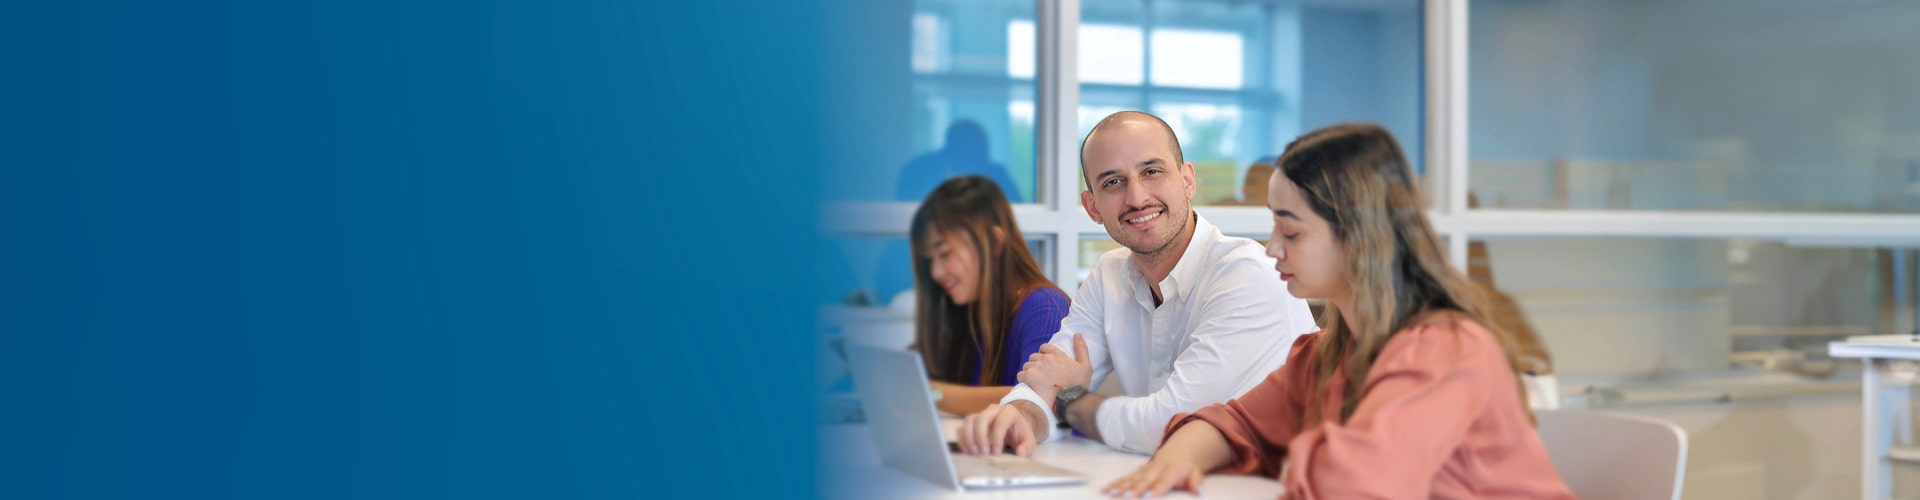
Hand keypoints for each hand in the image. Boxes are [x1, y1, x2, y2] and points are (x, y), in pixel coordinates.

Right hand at [956, 402, 1042, 456]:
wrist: (1014, 427)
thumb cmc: (1020, 434)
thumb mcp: (1029, 440)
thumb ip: (1027, 447)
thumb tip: (1020, 453)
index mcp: (1009, 412)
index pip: (1000, 422)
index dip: (997, 438)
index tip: (997, 453)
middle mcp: (993, 410)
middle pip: (981, 418)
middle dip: (980, 437)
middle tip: (984, 454)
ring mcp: (981, 414)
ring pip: (969, 420)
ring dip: (969, 438)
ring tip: (974, 453)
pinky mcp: (972, 422)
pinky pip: (962, 427)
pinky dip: (962, 440)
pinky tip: (968, 452)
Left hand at [1018, 333, 1092, 404]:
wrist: (1069, 402)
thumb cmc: (1078, 385)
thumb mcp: (1085, 366)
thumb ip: (1081, 348)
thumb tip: (1077, 334)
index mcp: (1057, 354)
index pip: (1044, 347)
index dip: (1045, 354)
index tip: (1047, 363)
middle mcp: (1045, 358)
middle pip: (1034, 356)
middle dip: (1037, 363)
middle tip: (1042, 374)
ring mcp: (1036, 368)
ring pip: (1027, 366)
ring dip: (1030, 372)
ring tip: (1036, 381)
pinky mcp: (1028, 378)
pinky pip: (1021, 375)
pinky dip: (1023, 379)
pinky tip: (1029, 385)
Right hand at [1106, 421, 1229, 497]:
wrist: (1176, 453)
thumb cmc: (1185, 469)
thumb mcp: (1195, 473)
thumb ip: (1196, 482)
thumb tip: (1199, 491)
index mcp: (1171, 471)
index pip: (1163, 481)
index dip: (1156, 489)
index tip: (1149, 497)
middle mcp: (1155, 470)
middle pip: (1144, 480)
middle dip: (1135, 489)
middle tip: (1127, 498)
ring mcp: (1143, 471)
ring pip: (1131, 479)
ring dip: (1121, 487)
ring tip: (1112, 495)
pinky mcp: (1135, 473)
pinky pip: (1123, 479)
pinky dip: (1114, 484)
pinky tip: (1105, 490)